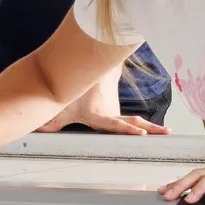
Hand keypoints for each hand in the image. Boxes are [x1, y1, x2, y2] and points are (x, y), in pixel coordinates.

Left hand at [40, 83, 167, 137]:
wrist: (85, 71)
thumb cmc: (72, 93)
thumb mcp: (60, 108)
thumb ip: (50, 122)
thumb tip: (37, 130)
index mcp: (99, 115)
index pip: (115, 123)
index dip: (127, 127)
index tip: (140, 131)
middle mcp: (111, 113)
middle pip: (134, 121)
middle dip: (150, 128)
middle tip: (166, 133)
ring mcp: (116, 109)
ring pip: (134, 120)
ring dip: (150, 127)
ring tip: (168, 133)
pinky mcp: (117, 109)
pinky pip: (131, 119)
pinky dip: (144, 126)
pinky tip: (158, 130)